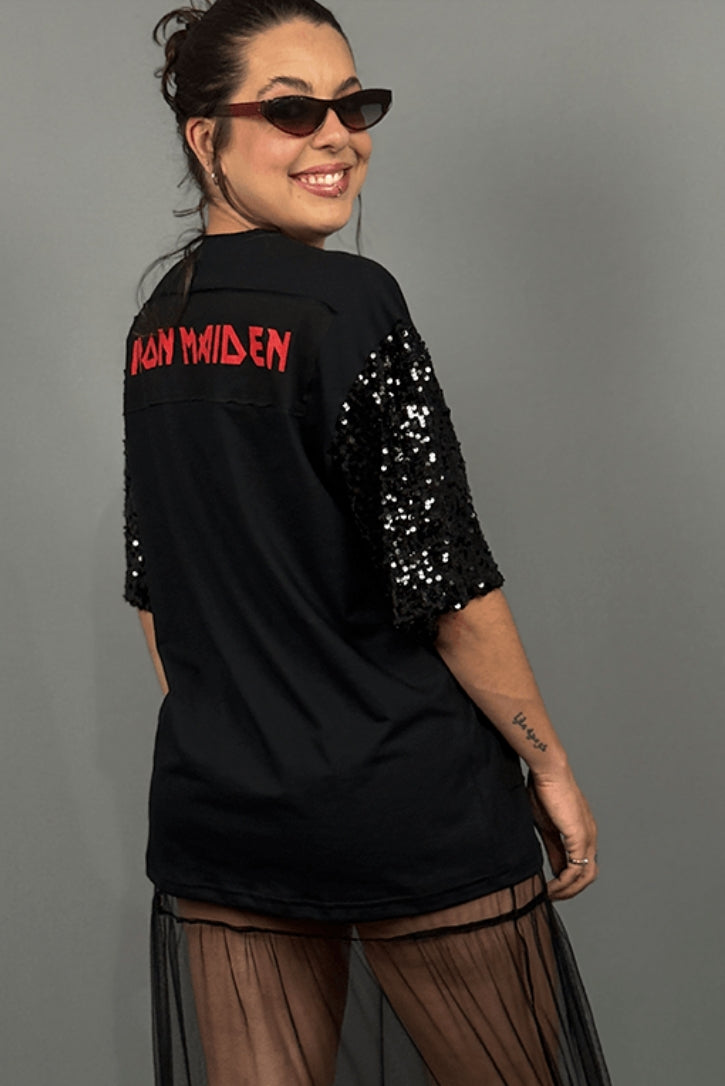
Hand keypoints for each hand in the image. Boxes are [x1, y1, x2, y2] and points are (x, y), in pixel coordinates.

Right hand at [526, 766, 598, 900]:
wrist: (547, 772)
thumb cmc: (544, 791)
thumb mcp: (546, 826)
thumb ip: (553, 848)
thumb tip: (554, 867)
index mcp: (583, 833)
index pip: (581, 865)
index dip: (567, 881)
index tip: (550, 889)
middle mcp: (590, 837)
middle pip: (588, 876)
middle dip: (571, 890)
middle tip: (552, 896)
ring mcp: (588, 838)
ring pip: (585, 877)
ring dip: (568, 891)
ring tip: (550, 895)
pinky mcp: (580, 838)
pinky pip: (576, 870)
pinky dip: (564, 883)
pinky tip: (550, 886)